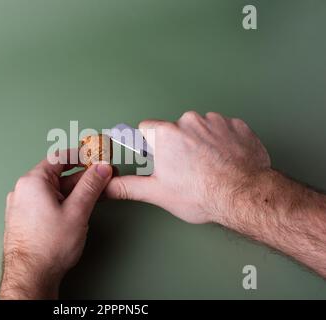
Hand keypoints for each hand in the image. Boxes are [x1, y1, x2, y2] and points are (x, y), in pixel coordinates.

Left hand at [0, 150, 111, 298]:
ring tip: (92, 196)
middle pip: (56, 175)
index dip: (81, 156)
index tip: (95, 157)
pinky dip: (62, 201)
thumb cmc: (47, 247)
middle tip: (100, 178)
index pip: (59, 157)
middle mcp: (23, 190)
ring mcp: (21, 205)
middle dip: (80, 177)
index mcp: (33, 182)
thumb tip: (101, 169)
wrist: (31, 275)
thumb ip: (91, 186)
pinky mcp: (24, 219)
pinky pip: (45, 202)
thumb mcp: (77, 211)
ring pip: (52, 190)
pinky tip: (75, 210)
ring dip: (72, 191)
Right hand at [105, 111, 270, 223]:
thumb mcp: (157, 193)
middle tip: (188, 170)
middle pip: (176, 129)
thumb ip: (127, 186)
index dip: (152, 145)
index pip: (148, 128)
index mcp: (166, 134)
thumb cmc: (202, 194)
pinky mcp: (237, 125)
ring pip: (201, 128)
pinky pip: (223, 129)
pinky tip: (225, 160)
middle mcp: (190, 121)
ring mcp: (216, 121)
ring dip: (202, 142)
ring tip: (209, 167)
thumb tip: (106, 187)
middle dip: (179, 146)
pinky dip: (223, 142)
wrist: (245, 196)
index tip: (160, 157)